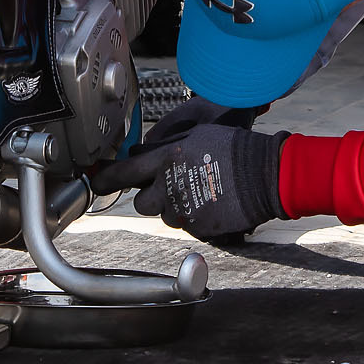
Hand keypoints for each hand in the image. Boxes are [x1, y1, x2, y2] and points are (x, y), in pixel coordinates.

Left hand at [96, 121, 288, 241]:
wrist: (268, 175)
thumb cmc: (236, 149)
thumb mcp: (198, 135)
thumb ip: (165, 148)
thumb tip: (141, 154)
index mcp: (167, 160)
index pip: (125, 172)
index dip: (106, 179)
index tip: (96, 182)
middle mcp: (170, 187)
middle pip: (143, 203)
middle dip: (153, 197)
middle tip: (173, 187)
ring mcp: (184, 211)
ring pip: (166, 216)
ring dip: (176, 208)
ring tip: (202, 192)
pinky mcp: (199, 228)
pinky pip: (188, 226)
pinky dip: (196, 218)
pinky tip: (213, 204)